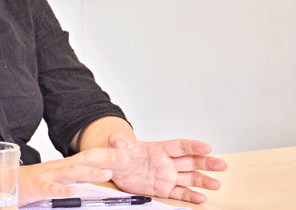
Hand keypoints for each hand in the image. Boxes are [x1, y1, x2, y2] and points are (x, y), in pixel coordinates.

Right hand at [18, 147, 128, 205]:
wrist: (5, 181)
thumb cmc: (33, 182)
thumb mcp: (57, 178)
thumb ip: (76, 178)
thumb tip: (100, 177)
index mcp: (65, 166)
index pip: (90, 156)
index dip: (108, 154)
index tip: (128, 153)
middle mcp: (59, 168)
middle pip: (85, 160)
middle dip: (106, 158)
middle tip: (125, 158)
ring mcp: (48, 176)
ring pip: (71, 172)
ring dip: (89, 172)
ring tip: (107, 173)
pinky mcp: (37, 187)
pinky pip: (50, 188)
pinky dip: (62, 189)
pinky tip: (73, 191)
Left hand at [107, 133, 226, 203]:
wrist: (116, 168)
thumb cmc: (120, 154)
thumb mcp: (116, 145)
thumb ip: (117, 142)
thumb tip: (116, 140)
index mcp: (158, 149)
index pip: (179, 146)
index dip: (193, 146)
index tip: (207, 146)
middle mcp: (167, 162)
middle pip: (190, 161)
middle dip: (206, 162)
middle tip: (221, 164)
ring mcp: (167, 176)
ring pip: (189, 178)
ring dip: (203, 181)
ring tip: (216, 184)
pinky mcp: (164, 189)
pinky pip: (180, 193)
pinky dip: (191, 196)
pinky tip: (202, 198)